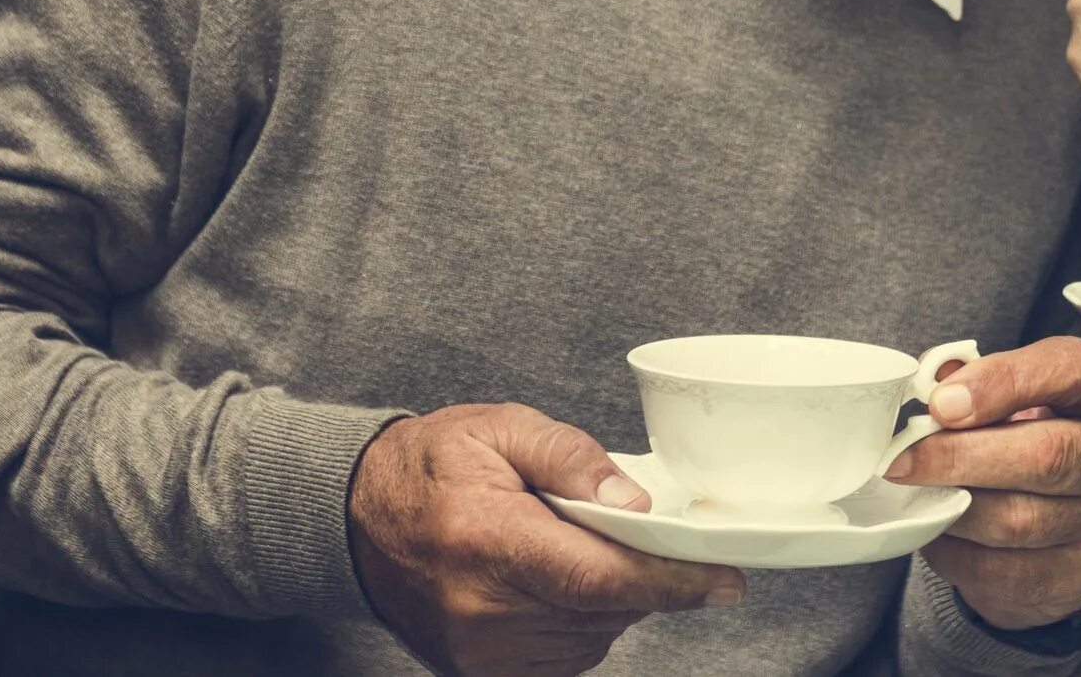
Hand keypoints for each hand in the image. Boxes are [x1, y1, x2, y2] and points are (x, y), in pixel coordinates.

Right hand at [348, 404, 744, 675]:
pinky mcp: (479, 672)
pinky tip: (559, 582)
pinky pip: (564, 656)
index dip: (671, 583)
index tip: (725, 582)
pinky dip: (581, 621)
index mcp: (488, 540)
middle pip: (605, 610)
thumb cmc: (432, 464)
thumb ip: (572, 458)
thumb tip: (635, 502)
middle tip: (627, 529)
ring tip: (572, 547)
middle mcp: (481, 610)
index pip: (599, 577)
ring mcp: (478, 652)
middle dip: (639, 574)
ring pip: (592, 637)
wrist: (355, 514)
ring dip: (609, 598)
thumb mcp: (501, 428)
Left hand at [885, 337, 1080, 629]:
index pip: (1070, 372)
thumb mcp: (1021, 394)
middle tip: (901, 460)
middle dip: (962, 456)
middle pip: (1048, 456)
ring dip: (953, 507)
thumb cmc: (1037, 434)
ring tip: (916, 492)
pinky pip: (1004, 570)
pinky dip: (957, 551)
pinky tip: (939, 527)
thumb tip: (928, 381)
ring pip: (1019, 521)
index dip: (1002, 383)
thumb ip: (977, 381)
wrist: (1080, 517)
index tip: (941, 403)